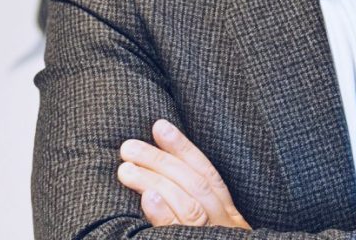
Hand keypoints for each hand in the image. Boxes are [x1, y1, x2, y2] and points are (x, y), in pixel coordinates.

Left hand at [117, 119, 250, 228]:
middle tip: (128, 147)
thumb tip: (158, 182)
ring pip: (188, 205)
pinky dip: (165, 215)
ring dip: (156, 181)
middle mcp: (226, 228)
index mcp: (229, 218)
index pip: (207, 174)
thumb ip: (193, 210)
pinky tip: (149, 198)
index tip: (159, 125)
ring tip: (125, 169)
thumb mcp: (213, 233)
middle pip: (194, 185)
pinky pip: (181, 233)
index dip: (184, 148)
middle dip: (161, 161)